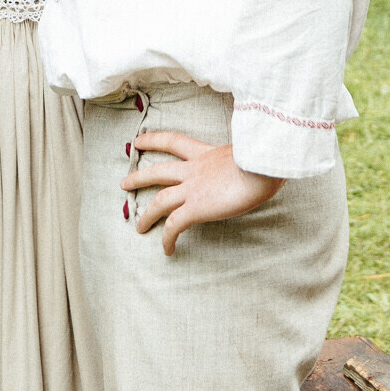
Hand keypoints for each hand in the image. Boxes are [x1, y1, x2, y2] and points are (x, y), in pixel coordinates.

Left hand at [122, 133, 282, 255]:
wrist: (263, 165)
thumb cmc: (265, 158)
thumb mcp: (250, 150)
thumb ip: (245, 156)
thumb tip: (260, 163)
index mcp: (206, 154)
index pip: (174, 142)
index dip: (154, 140)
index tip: (139, 140)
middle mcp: (195, 170)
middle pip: (158, 171)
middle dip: (139, 177)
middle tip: (124, 182)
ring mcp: (193, 189)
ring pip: (160, 200)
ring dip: (146, 214)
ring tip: (138, 226)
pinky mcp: (196, 207)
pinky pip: (175, 226)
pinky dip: (168, 238)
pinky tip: (167, 250)